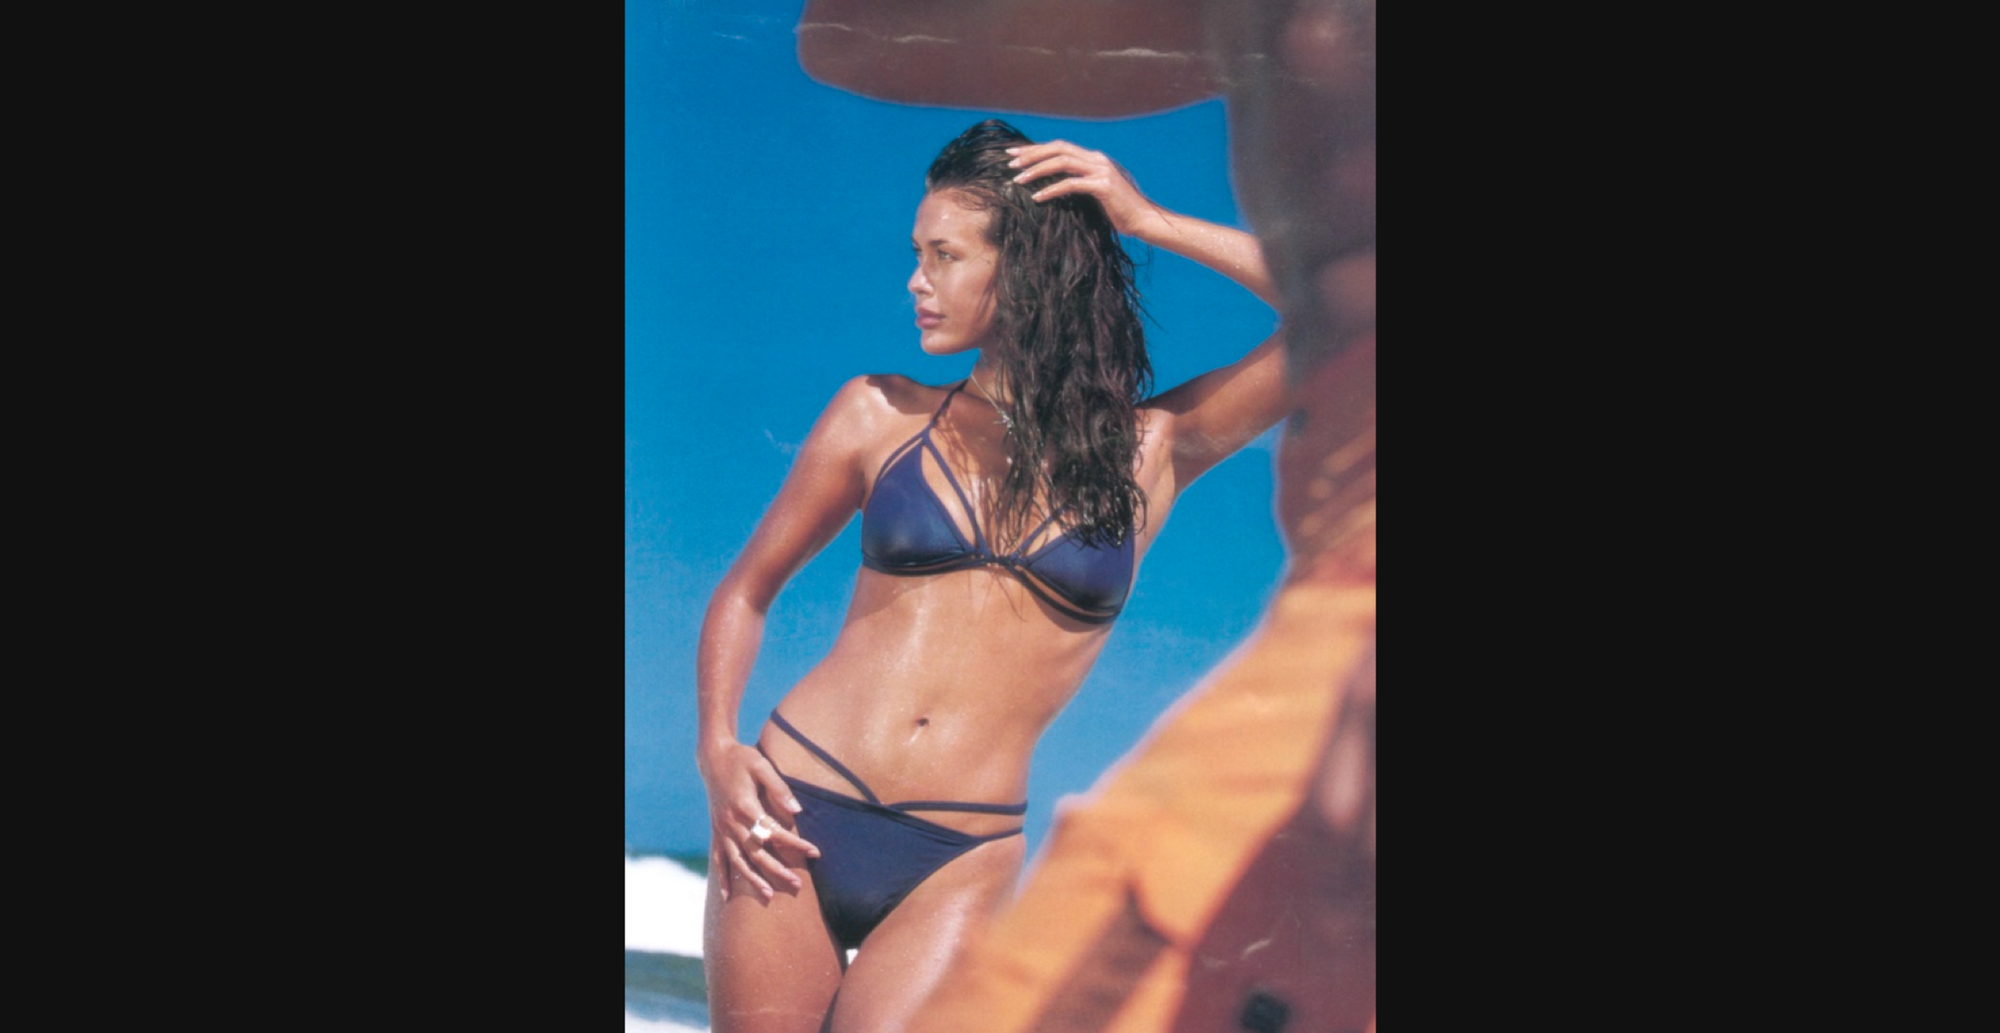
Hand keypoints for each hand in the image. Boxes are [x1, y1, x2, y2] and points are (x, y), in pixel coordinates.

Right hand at [700, 742, 819, 901]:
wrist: (713, 756)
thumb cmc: (742, 758)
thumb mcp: (762, 766)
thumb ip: (779, 788)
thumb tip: (797, 811)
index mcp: (745, 807)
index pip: (774, 832)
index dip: (795, 844)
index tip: (814, 852)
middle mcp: (731, 822)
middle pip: (756, 853)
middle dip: (777, 870)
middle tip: (798, 885)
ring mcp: (722, 829)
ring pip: (737, 861)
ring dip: (753, 880)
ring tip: (769, 895)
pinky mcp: (716, 831)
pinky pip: (718, 859)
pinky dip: (723, 877)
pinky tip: (727, 895)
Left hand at [1006, 140, 1162, 238]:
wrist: (1144, 220)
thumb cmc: (1120, 212)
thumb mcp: (1096, 194)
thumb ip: (1079, 184)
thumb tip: (1053, 186)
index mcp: (1095, 158)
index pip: (1061, 147)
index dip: (1037, 149)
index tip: (1015, 154)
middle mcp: (1098, 159)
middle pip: (1058, 148)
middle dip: (1032, 153)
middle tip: (1010, 162)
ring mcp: (1101, 170)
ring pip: (1062, 162)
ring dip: (1037, 170)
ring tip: (1018, 179)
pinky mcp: (1103, 186)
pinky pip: (1071, 184)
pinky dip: (1051, 190)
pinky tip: (1037, 197)